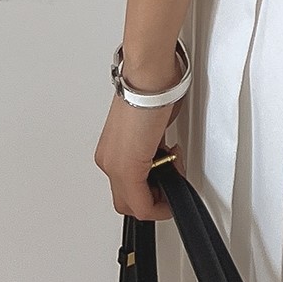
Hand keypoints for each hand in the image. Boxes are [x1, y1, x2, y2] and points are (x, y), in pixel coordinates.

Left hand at [94, 91, 187, 220]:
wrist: (149, 77)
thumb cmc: (151, 89)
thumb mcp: (151, 127)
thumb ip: (152, 148)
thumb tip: (162, 154)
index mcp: (112, 151)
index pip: (127, 191)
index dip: (152, 192)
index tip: (168, 177)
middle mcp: (108, 161)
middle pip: (128, 204)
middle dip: (155, 199)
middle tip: (171, 181)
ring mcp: (114, 166)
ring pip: (134, 204)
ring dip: (159, 195)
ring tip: (174, 168)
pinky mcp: (127, 168)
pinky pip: (142, 203)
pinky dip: (162, 196)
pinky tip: (174, 170)